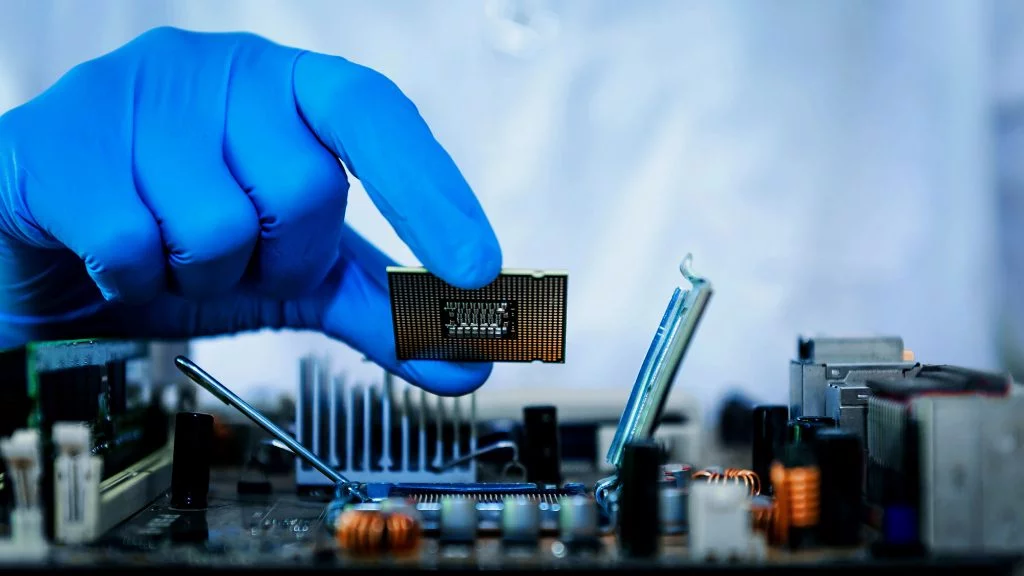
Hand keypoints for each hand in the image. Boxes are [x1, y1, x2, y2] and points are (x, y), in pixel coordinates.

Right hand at [0, 27, 500, 394]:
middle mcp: (220, 69)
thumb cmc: (186, 237)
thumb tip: (468, 362)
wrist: (58, 243)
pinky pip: (132, 244)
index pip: (375, 114)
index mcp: (290, 87)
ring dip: (206, 274)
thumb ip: (383, 311)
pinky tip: (119, 257)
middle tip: (243, 258)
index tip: (477, 269)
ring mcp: (135, 92)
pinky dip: (137, 280)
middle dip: (281, 257)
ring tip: (175, 254)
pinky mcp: (60, 137)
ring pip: (217, 225)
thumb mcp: (299, 274)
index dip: (430, 190)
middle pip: (302, 189)